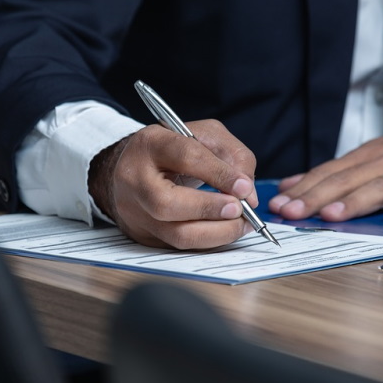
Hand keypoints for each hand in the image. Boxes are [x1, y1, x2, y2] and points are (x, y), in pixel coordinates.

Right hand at [88, 119, 259, 248]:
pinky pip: (180, 246)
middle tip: (239, 210)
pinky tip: (225, 231)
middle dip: (210, 210)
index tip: (245, 187)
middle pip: (167, 204)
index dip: (219, 174)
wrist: (134, 168)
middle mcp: (134, 179)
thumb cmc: (174, 150)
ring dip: (216, 233)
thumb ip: (232, 155)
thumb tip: (248, 194)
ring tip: (240, 225)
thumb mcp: (205, 136)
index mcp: (150, 145)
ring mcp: (135, 211)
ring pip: (175, 234)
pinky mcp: (143, 234)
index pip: (185, 157)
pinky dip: (209, 242)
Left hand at [269, 121, 382, 221]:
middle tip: (292, 212)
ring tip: (332, 215)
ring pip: (378, 187)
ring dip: (354, 202)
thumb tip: (293, 185)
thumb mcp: (373, 157)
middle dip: (316, 197)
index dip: (303, 188)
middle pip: (345, 181)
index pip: (328, 173)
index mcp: (365, 157)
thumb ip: (336, 173)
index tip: (278, 204)